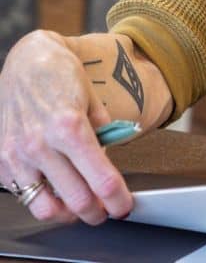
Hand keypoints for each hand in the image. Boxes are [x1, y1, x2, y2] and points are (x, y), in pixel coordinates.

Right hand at [0, 30, 131, 224]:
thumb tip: (108, 161)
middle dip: (97, 212)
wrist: (27, 61)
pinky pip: (24, 195)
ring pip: (46, 207)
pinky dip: (43, 198)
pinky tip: (56, 190)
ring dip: (68, 213)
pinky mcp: (2, 161)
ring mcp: (19, 155)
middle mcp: (41, 144)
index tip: (124, 205)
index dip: (117, 198)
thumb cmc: (61, 75)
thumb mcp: (92, 100)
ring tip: (81, 206)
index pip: (100, 178)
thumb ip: (103, 132)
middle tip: (107, 211)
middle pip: (76, 199)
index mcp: (70, 127)